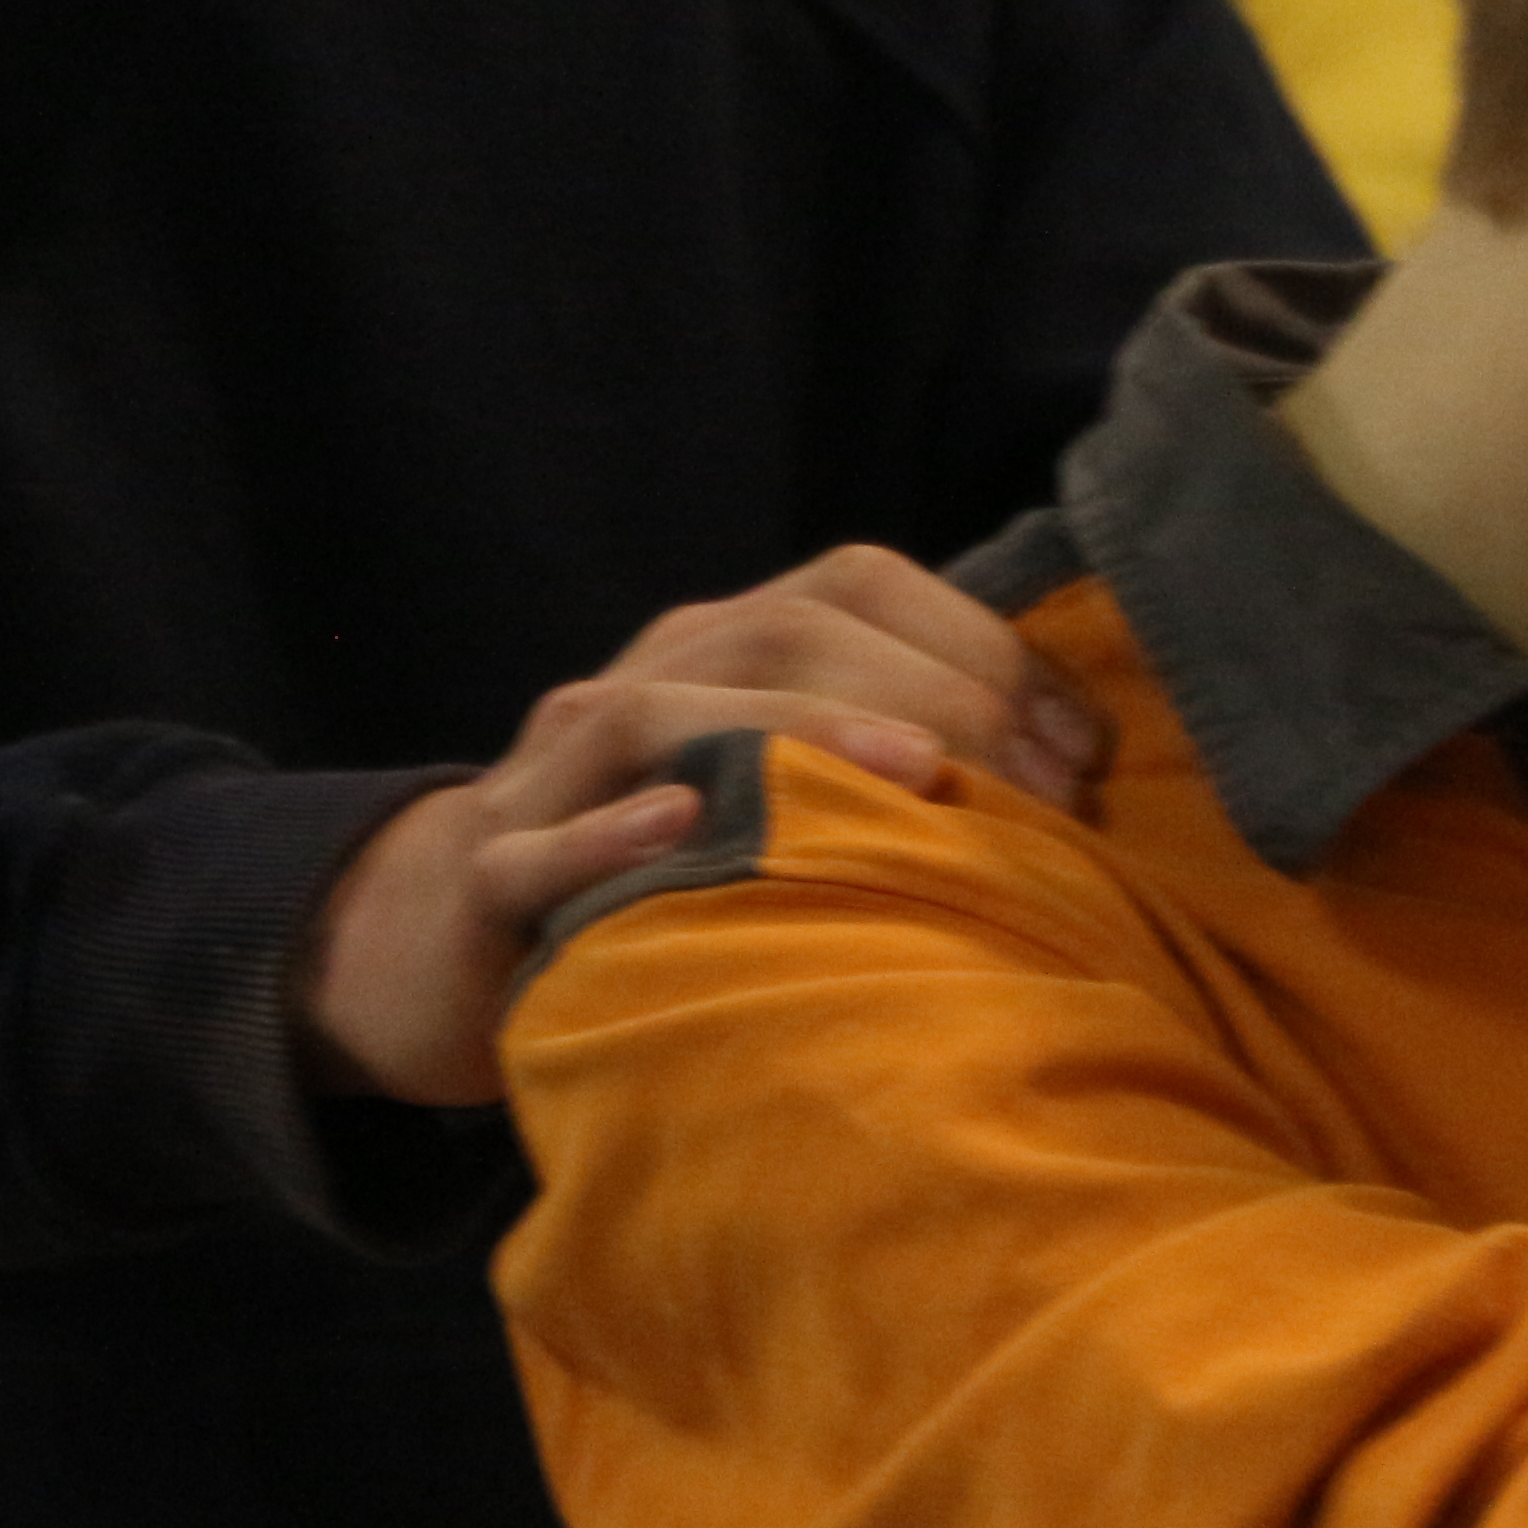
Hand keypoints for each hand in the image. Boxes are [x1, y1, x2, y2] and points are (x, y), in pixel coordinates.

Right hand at [292, 544, 1109, 1105]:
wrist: (436, 941)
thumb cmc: (661, 868)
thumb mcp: (779, 793)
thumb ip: (901, 766)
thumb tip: (1079, 779)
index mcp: (727, 646)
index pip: (860, 587)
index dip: (986, 644)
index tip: (1090, 751)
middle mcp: (648, 678)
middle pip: (782, 630)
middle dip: (928, 689)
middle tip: (1037, 789)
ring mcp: (552, 773)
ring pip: (659, 710)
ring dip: (793, 728)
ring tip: (911, 773)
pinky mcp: (485, 876)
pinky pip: (533, 845)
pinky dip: (606, 832)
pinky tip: (679, 827)